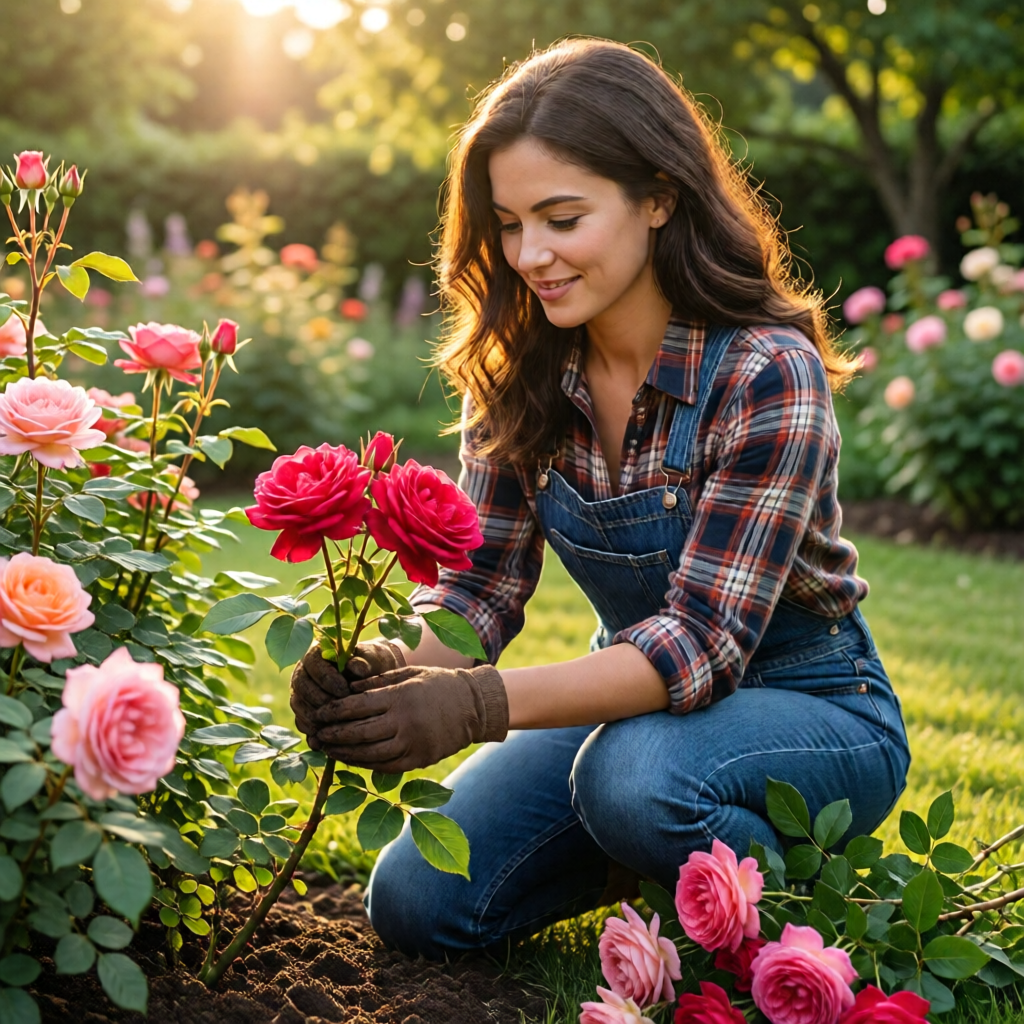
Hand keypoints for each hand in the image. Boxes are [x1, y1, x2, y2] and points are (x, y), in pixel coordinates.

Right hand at [289, 639, 404, 745]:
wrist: (374, 677)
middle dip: (319, 700)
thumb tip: (357, 668)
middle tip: (338, 712)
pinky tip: (324, 743)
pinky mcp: (304, 711)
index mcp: (317, 652)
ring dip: (312, 718)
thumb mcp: (373, 659)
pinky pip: (301, 722)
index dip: (328, 678)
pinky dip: (311, 732)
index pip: (314, 664)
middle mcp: (304, 671)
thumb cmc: (373, 663)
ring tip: (332, 728)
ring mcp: (301, 692)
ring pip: (298, 705)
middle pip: (301, 686)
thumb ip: (365, 662)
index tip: (345, 690)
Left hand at [312, 663, 508, 771]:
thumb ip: (377, 681)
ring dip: (344, 753)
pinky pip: (385, 766)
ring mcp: (412, 743)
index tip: (319, 714)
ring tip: (328, 749)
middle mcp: (404, 722)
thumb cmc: (437, 683)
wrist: (473, 706)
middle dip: (333, 734)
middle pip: (359, 732)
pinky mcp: (419, 760)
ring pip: (369, 754)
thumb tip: (347, 689)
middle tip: (316, 734)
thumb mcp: (409, 673)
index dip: (334, 711)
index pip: (357, 706)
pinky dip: (365, 764)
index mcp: (400, 696)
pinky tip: (351, 759)